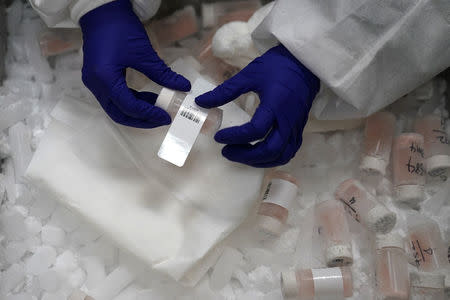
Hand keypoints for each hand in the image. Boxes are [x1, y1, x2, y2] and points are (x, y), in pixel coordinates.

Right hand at [79, 0, 190, 127]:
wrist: (102, 11)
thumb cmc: (120, 28)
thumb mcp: (144, 53)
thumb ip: (163, 74)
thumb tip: (183, 87)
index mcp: (104, 78)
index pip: (129, 106)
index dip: (149, 114)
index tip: (166, 117)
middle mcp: (95, 84)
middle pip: (119, 113)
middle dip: (141, 120)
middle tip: (161, 119)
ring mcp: (94, 82)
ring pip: (115, 107)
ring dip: (136, 110)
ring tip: (157, 107)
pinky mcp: (97, 78)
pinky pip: (113, 97)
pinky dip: (130, 100)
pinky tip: (147, 97)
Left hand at [195, 45, 319, 167]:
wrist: (304, 64)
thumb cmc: (276, 67)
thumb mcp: (249, 74)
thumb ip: (225, 91)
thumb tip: (201, 102)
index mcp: (275, 105)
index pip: (256, 130)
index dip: (235, 137)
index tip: (218, 136)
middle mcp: (288, 120)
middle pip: (270, 150)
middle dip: (246, 156)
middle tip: (226, 151)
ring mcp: (295, 127)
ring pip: (281, 155)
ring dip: (259, 161)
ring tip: (240, 155)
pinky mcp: (299, 129)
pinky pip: (289, 152)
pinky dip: (273, 158)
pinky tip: (258, 154)